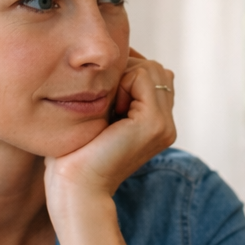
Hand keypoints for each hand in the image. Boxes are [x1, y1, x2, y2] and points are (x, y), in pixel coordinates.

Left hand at [44, 49, 175, 206]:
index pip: (152, 74)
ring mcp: (165, 125)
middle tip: (105, 107)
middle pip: (154, 68)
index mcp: (157, 123)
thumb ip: (117, 91)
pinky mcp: (155, 124)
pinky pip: (142, 76)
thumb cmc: (76, 152)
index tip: (103, 101)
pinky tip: (110, 112)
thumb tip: (124, 57)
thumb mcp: (101, 114)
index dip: (125, 75)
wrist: (76, 187)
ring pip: (151, 68)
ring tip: (108, 110)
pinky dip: (121, 84)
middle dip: (125, 74)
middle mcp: (167, 124)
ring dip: (122, 78)